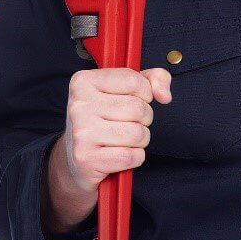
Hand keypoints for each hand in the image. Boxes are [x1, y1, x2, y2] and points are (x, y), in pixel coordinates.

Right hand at [59, 67, 172, 192]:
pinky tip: (118, 154)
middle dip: (143, 120)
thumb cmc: (102, 122)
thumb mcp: (124, 91)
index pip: (133, 80)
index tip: (133, 100)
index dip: (144, 93)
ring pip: (137, 134)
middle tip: (126, 124)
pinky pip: (130, 156)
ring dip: (139, 141)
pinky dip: (133, 158)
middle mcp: (79, 105)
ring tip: (122, 140)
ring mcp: (81, 132)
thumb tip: (164, 94)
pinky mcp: (86, 158)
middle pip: (138, 108)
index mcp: (84, 82)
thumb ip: (152, 79)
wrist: (76, 159)